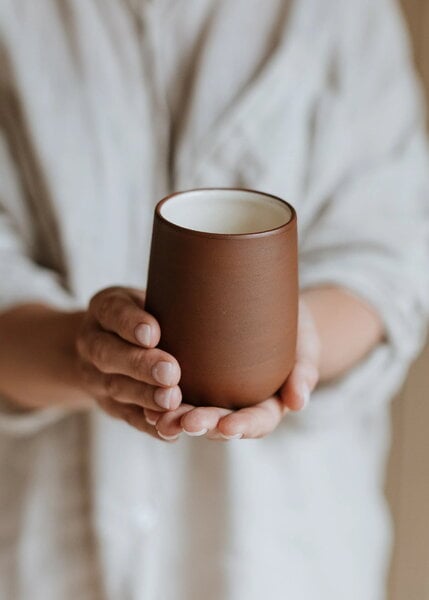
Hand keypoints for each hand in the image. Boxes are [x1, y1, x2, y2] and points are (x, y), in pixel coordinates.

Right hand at [76, 286, 181, 438]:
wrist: (104, 345)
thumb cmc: (142, 315)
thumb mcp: (145, 298)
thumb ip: (165, 301)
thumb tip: (208, 299)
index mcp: (102, 309)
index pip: (112, 313)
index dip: (130, 324)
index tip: (153, 333)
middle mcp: (91, 343)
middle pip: (109, 355)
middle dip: (140, 365)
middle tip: (171, 372)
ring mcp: (96, 378)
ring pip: (117, 389)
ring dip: (145, 396)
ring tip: (173, 400)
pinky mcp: (110, 405)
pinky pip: (127, 416)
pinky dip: (148, 425)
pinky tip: (170, 430)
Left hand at [145, 298, 320, 440]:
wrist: (273, 308)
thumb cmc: (295, 327)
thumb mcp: (306, 343)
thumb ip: (304, 370)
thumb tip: (298, 403)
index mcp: (270, 403)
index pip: (258, 422)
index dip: (244, 427)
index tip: (227, 427)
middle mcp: (240, 406)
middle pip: (222, 424)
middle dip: (203, 425)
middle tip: (183, 422)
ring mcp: (217, 396)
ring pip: (196, 414)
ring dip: (177, 419)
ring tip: (157, 417)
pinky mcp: (198, 382)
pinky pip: (179, 396)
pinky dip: (163, 403)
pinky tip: (144, 402)